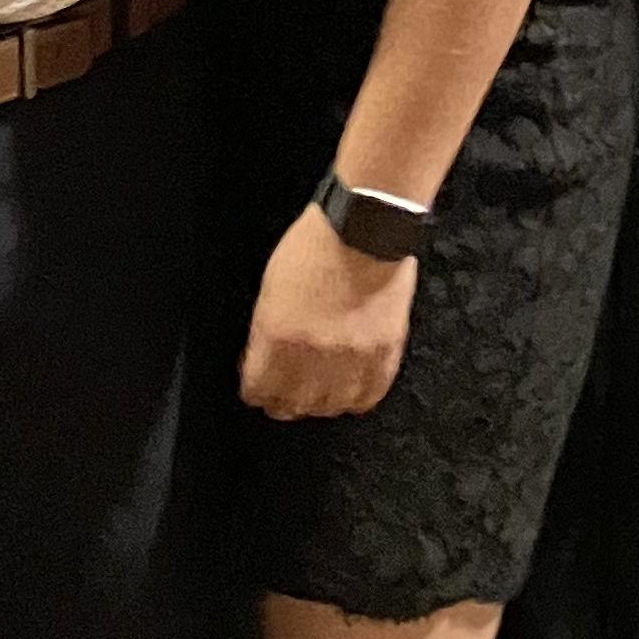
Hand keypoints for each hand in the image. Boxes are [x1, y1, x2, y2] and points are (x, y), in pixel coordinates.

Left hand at [240, 205, 417, 420]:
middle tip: (286, 389)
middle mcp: (310, 356)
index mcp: (275, 336)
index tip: (259, 382)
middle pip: (291, 407)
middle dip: (283, 400)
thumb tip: (263, 359)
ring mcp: (350, 359)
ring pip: (328, 408)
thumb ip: (266, 331)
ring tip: (319, 390)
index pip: (257, 391)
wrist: (363, 230)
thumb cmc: (314, 247)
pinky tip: (349, 389)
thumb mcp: (271, 288)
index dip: (255, 388)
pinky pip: (366, 398)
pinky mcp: (382, 355)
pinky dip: (355, 398)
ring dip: (320, 402)